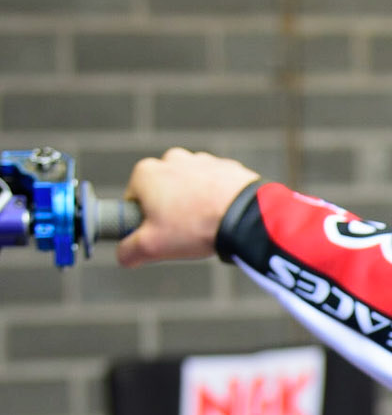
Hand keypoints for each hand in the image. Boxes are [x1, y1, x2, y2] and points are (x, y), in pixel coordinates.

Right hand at [117, 146, 259, 266]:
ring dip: (194, 206)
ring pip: (190, 190)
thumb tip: (123, 255)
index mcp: (146, 173)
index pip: (134, 202)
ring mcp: (199, 160)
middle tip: (185, 235)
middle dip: (170, 213)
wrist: (245, 216)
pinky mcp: (225, 166)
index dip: (144, 223)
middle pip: (163, 194)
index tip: (159, 236)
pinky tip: (223, 217)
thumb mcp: (152, 246)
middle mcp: (170, 159)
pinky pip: (215, 188)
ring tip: (206, 227)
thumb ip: (128, 251)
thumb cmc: (195, 227)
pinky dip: (216, 201)